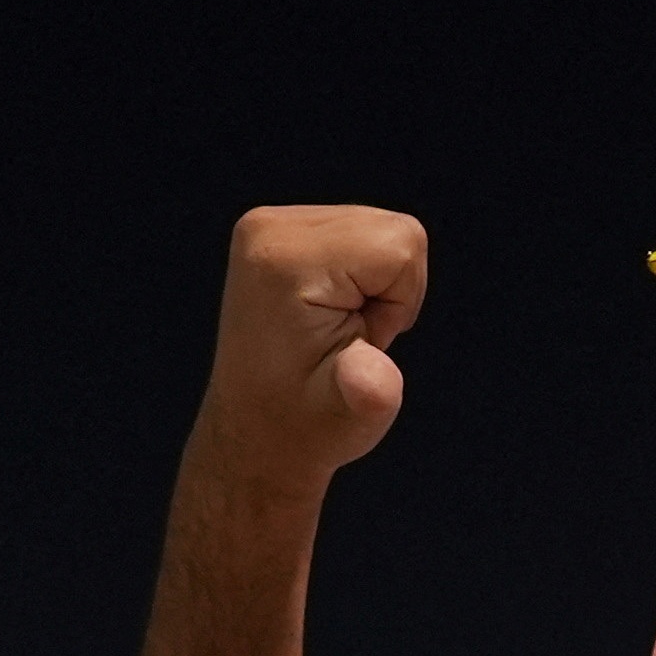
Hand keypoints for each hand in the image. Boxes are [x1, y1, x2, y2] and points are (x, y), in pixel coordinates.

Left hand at [194, 205, 429, 490]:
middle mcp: (271, 228)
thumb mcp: (351, 419)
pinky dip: (363, 277)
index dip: (400, 301)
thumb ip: (369, 392)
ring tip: (338, 330)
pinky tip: (331, 314)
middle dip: (391, 291)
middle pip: (394, 229)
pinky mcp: (278, 232)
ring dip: (378, 286)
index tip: (359, 340)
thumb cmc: (305, 426)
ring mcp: (270, 225)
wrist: (254, 430)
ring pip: (381, 229)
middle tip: (348, 339)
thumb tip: (372, 379)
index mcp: (287, 262)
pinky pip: (360, 233)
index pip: (401, 243)